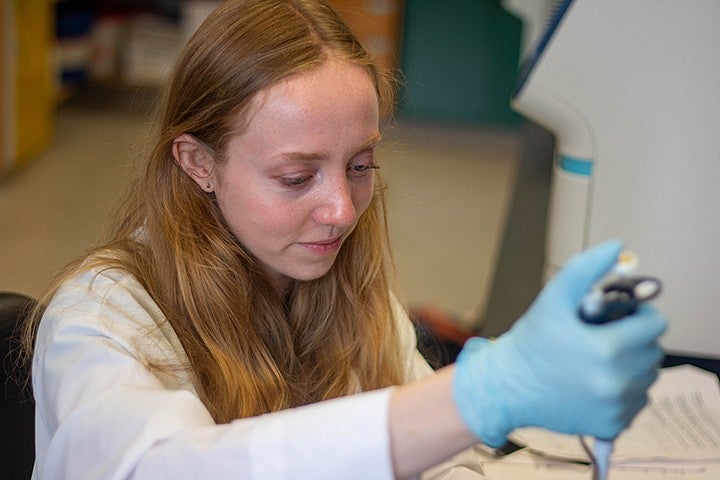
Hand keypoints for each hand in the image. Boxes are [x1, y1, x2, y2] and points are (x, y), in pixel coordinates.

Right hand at [453, 241, 666, 446]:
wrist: (507, 387)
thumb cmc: (529, 344)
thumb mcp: (553, 298)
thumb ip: (585, 269)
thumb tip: (617, 248)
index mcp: (606, 350)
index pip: (654, 324)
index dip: (637, 314)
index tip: (618, 317)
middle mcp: (616, 383)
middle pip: (653, 350)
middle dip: (633, 339)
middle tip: (603, 336)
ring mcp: (616, 407)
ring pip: (647, 376)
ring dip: (631, 364)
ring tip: (599, 359)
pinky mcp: (612, 424)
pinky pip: (637, 401)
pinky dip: (624, 390)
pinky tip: (596, 381)